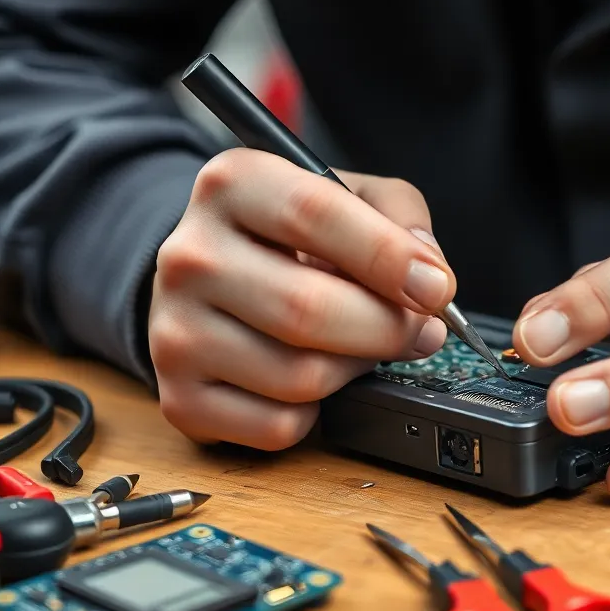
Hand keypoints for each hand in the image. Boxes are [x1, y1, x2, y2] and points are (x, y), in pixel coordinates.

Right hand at [149, 149, 453, 449]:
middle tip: (421, 330)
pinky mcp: (179, 398)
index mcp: (233, 184)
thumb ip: (399, 215)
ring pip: (299, 376)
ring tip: (366, 347)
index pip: (314, 214)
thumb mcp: (350, 195)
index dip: (387, 256)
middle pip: (308, 309)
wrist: (212, 280)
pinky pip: (278, 426)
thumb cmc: (290, 236)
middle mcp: (191, 255)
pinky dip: (317, 413)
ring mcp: (174, 331)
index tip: (435, 288)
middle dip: (387, 328)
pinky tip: (315, 379)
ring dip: (357, 369)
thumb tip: (429, 273)